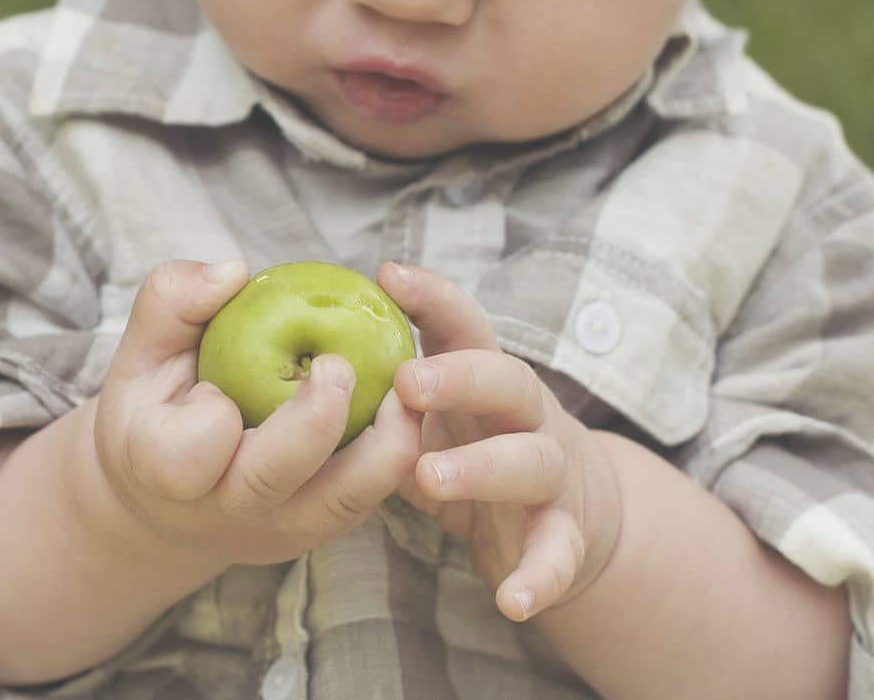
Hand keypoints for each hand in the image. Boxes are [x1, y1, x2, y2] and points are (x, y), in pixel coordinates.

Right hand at [89, 259, 421, 566]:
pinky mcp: (319, 531)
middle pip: (274, 480)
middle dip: (315, 422)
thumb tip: (233, 272)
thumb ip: (172, 300)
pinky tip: (403, 403)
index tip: (215, 387)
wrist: (172, 499)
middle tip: (337, 365)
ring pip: (343, 501)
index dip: (210, 419)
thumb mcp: (141, 351)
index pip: (189, 456)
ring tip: (400, 385)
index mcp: (164, 469)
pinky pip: (370, 498)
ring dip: (384, 443)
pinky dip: (395, 453)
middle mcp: (223, 510)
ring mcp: (277, 529)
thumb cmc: (156, 408)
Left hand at [377, 262, 622, 622]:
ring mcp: (551, 473)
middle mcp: (527, 414)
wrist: (577, 513)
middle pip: (509, 380)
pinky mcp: (567, 534)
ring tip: (429, 476)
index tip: (387, 274)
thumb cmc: (479, 448)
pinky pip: (557, 555)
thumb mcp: (435, 417)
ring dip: (482, 467)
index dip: (433, 298)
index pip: (467, 325)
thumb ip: (385, 395)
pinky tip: (511, 600)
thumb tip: (296, 359)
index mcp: (488, 379)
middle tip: (405, 382)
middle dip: (460, 377)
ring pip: (530, 461)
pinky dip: (539, 576)